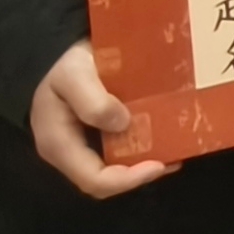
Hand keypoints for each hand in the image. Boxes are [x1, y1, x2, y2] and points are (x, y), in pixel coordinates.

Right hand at [28, 41, 173, 198]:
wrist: (63, 52)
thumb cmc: (65, 64)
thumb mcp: (74, 76)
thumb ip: (93, 102)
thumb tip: (122, 124)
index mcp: (59, 146)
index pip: (93, 180)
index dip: (127, 180)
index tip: (159, 165)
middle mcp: (70, 153)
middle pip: (106, 180)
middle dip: (139, 174)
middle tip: (173, 157)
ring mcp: (83, 146)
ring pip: (115, 168)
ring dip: (144, 162)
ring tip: (174, 148)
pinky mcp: (96, 136)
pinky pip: (120, 151)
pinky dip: (143, 148)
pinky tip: (164, 136)